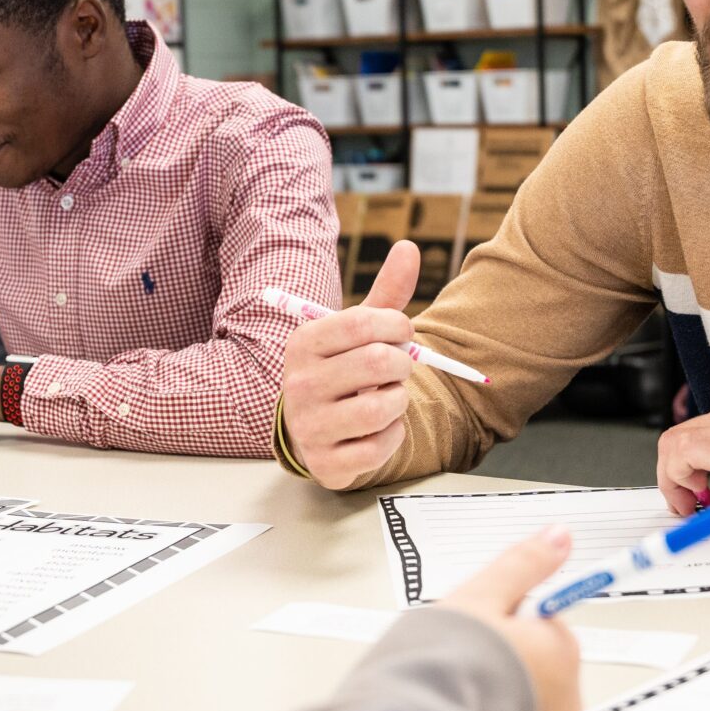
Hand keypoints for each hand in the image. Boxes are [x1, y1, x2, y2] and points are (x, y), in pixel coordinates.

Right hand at [280, 241, 420, 488]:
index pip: (364, 322)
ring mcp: (309, 426)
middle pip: (379, 363)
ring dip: (399, 401)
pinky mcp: (326, 463)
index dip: (398, 326)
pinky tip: (379, 428)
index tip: (403, 334)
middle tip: (399, 369)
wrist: (313, 429)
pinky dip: (393, 436)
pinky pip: (381, 447)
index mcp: (304, 343)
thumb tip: (410, 247)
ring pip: (382, 407)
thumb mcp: (358, 332)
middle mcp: (299, 384)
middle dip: (404, 364)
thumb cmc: (343, 371)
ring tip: (387, 397)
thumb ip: (386, 294)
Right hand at [436, 527, 580, 710]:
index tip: (476, 626)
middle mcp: (565, 696)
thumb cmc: (450, 664)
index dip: (501, 619)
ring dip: (494, 695)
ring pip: (521, 702)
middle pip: (534, 663)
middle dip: (500, 659)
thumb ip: (523, 564)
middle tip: (459, 658)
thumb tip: (560, 535)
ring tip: (454, 692)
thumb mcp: (482, 596)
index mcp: (559, 648)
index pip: (541, 622)